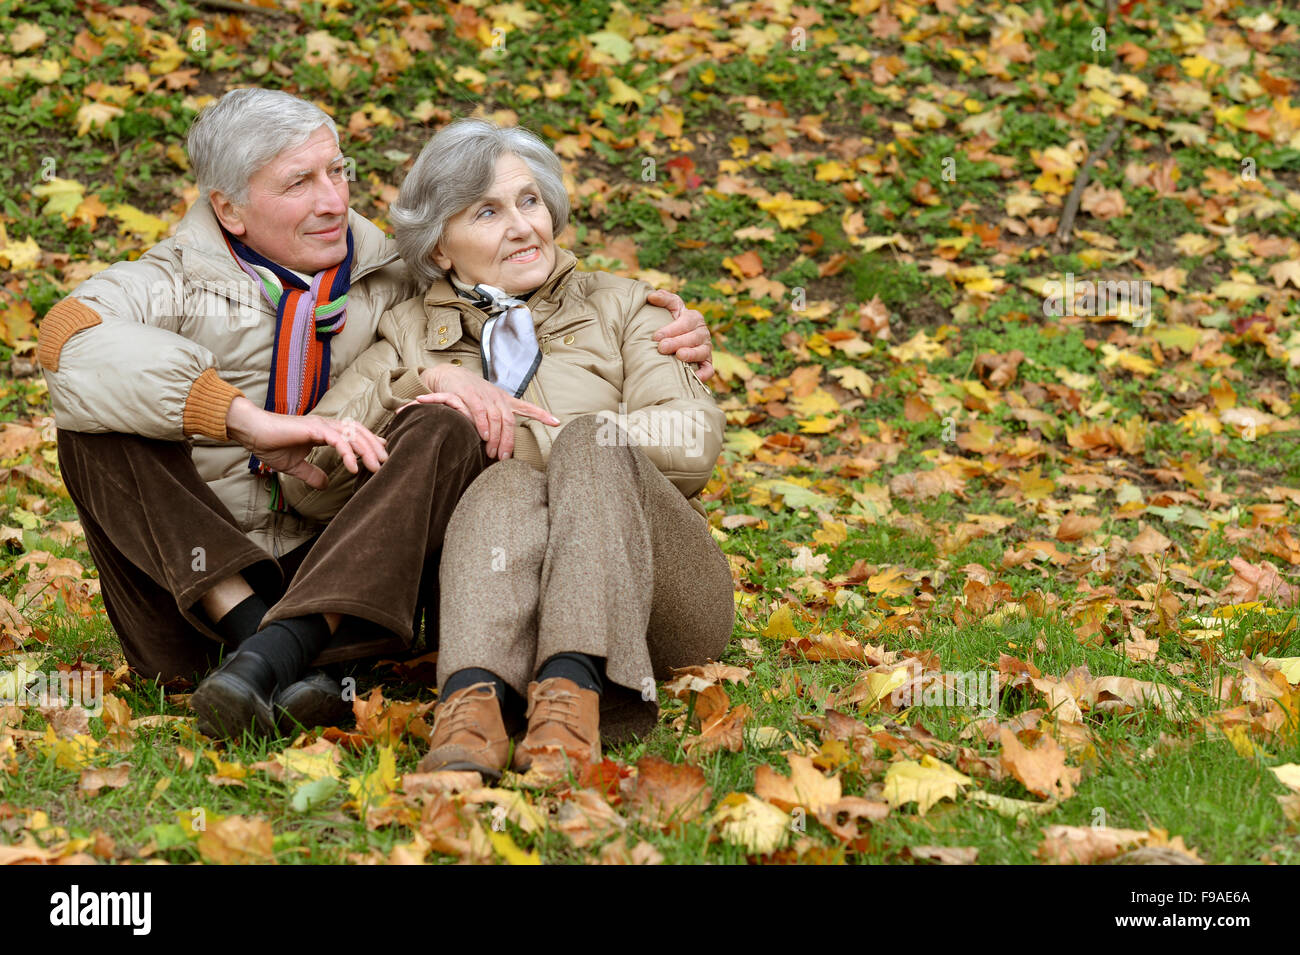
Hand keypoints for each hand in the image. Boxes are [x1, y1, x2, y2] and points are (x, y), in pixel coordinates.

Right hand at [225, 397, 387, 489]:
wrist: (252, 433)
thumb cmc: (270, 445)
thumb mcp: (295, 466)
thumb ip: (312, 474)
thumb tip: (326, 484)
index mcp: (324, 432)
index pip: (354, 434)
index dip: (370, 443)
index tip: (381, 456)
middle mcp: (327, 426)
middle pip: (360, 433)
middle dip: (375, 448)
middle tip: (387, 464)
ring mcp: (321, 426)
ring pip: (353, 435)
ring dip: (367, 451)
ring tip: (376, 467)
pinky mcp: (314, 429)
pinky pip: (337, 440)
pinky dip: (348, 454)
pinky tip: (353, 468)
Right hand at [419, 365, 558, 459]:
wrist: (450, 376)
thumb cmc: (471, 393)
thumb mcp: (489, 403)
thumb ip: (499, 418)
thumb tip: (505, 440)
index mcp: (505, 400)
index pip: (527, 407)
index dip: (542, 414)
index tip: (556, 422)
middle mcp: (497, 397)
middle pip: (509, 421)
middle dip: (508, 442)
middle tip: (504, 459)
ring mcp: (484, 395)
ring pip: (496, 419)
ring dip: (495, 439)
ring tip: (492, 454)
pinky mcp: (469, 395)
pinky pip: (479, 412)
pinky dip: (482, 425)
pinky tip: (483, 436)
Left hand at [648, 288, 713, 380]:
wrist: (678, 337)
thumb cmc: (672, 320)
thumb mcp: (670, 307)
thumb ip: (663, 299)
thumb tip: (651, 296)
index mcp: (695, 317)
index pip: (686, 322)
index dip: (672, 329)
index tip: (656, 336)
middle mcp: (703, 333)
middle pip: (693, 337)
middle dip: (677, 342)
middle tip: (662, 347)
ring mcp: (706, 348)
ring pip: (702, 352)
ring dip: (691, 354)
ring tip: (679, 356)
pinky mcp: (707, 363)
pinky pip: (709, 370)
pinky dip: (704, 374)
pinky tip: (694, 377)